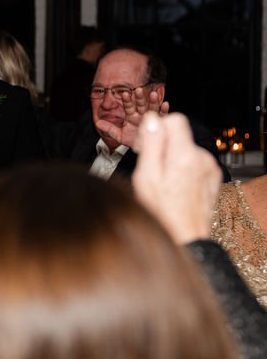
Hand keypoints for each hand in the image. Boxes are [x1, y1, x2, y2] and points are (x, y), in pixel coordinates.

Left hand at [95, 85, 169, 148]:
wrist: (143, 149)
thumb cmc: (132, 140)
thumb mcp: (119, 135)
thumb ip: (109, 129)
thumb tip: (98, 124)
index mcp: (131, 115)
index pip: (128, 106)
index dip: (127, 100)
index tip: (124, 94)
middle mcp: (142, 114)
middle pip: (141, 104)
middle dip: (140, 97)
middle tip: (138, 90)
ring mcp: (151, 117)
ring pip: (152, 107)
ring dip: (152, 101)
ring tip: (152, 94)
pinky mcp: (160, 123)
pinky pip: (163, 115)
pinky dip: (164, 110)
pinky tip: (165, 104)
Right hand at [132, 112, 219, 243]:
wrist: (186, 238)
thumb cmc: (162, 212)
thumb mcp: (146, 177)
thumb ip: (151, 145)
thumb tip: (152, 120)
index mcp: (184, 156)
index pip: (175, 120)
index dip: (157, 127)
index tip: (145, 143)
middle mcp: (202, 159)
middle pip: (180, 135)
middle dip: (162, 144)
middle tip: (148, 164)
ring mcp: (210, 168)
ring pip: (186, 149)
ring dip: (172, 157)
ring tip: (161, 179)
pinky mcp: (213, 177)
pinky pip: (195, 162)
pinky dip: (183, 167)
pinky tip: (174, 185)